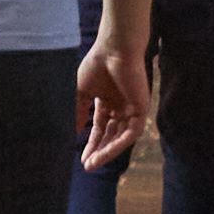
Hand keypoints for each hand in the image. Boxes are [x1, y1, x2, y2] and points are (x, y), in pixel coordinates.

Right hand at [75, 28, 148, 166]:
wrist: (114, 49)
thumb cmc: (97, 64)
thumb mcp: (82, 92)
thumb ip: (77, 112)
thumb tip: (71, 132)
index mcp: (109, 102)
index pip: (101, 128)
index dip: (92, 143)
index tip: (82, 158)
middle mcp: (122, 108)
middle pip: (111, 136)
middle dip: (99, 151)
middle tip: (87, 165)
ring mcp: (132, 109)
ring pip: (121, 138)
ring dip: (108, 151)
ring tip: (94, 162)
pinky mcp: (141, 109)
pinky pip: (131, 133)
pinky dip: (118, 144)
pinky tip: (105, 152)